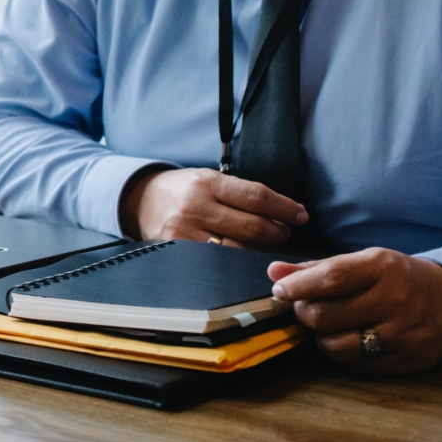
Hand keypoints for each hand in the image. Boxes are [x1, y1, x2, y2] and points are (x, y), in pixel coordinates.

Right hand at [120, 167, 308, 246]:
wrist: (141, 201)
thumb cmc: (184, 189)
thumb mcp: (209, 178)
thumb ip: (241, 193)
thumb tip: (284, 211)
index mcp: (207, 183)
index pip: (257, 197)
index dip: (285, 208)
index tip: (300, 215)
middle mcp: (195, 207)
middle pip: (252, 226)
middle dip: (277, 232)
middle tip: (284, 231)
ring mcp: (185, 233)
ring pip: (238, 249)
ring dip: (260, 249)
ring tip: (265, 244)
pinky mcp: (178, 252)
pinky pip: (217, 262)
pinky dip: (236, 260)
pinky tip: (244, 257)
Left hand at [270, 248, 441, 372]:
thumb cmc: (395, 278)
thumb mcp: (362, 262)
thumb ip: (317, 269)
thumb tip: (274, 272)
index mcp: (382, 268)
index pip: (330, 279)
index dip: (297, 287)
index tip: (280, 291)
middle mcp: (395, 300)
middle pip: (325, 316)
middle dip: (304, 313)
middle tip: (305, 308)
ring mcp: (402, 334)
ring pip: (336, 346)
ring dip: (320, 337)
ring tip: (327, 325)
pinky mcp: (406, 360)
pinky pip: (356, 364)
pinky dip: (343, 353)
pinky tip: (350, 338)